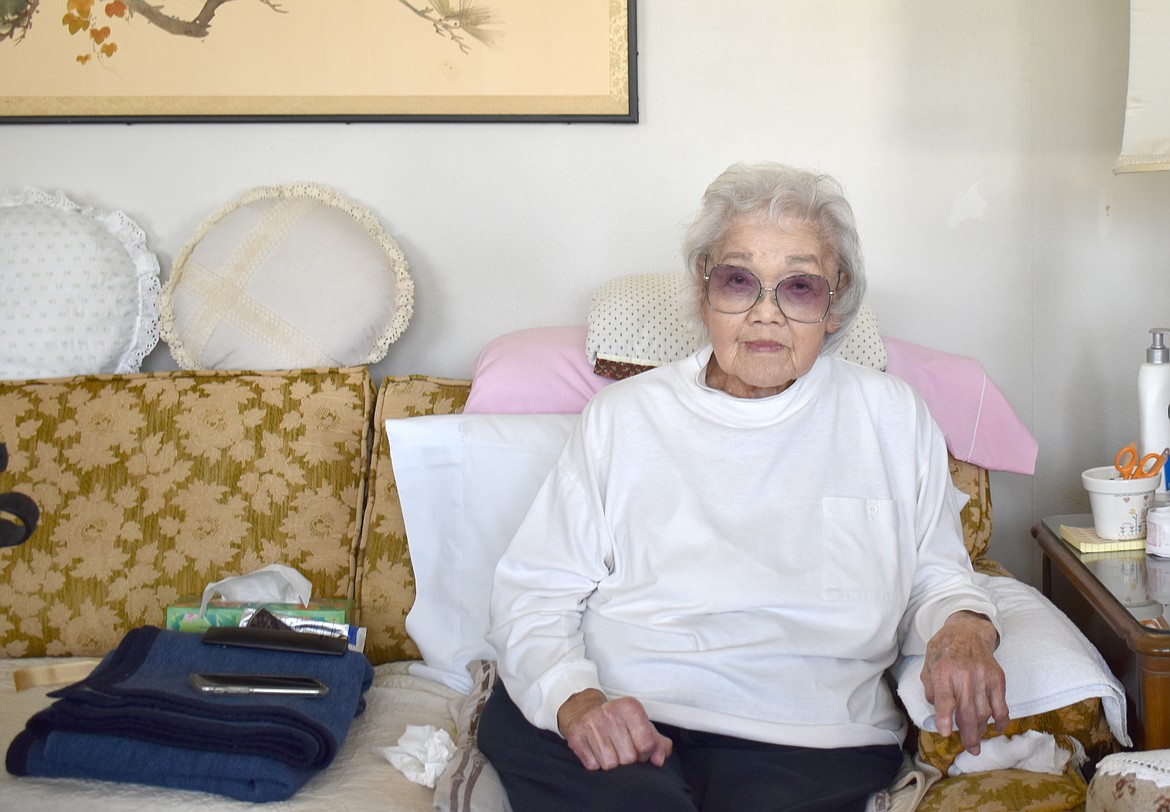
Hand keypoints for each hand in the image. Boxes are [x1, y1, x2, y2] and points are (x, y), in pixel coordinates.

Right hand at [556, 688, 672, 770]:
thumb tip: (659, 760)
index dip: (645, 753)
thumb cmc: (616, 720)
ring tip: (608, 749)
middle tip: (621, 748)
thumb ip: (657, 743)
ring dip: (611, 762)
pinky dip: (596, 763)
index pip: (647, 744)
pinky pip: (593, 765)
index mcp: (630, 707)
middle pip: (628, 758)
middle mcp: (610, 712)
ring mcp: (592, 724)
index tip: (638, 747)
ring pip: (610, 764)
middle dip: (627, 759)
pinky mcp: (576, 736)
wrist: (583, 710)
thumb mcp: (640, 725)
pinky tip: (596, 750)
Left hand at [920, 610, 1008, 754]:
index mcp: (943, 670)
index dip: (945, 717)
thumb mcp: (928, 662)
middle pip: (967, 710)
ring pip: (984, 710)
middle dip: (969, 734)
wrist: (968, 631)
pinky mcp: (997, 678)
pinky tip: (997, 728)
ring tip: (977, 741)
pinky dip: (1001, 719)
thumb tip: (935, 708)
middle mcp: (964, 674)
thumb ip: (929, 686)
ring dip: (982, 729)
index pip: (944, 697)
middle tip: (970, 749)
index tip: (946, 733)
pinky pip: (1001, 704)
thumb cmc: (945, 649)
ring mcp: (983, 676)